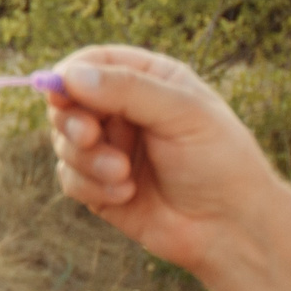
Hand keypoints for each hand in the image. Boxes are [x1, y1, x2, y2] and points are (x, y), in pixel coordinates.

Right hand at [46, 48, 280, 275]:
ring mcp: (108, 149)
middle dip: (72, 121)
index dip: (69, 75)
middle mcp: (123, 111)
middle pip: (67, 102)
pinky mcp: (97, 187)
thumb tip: (70, 75)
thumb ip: (128, 89)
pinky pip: (69, 178)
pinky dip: (91, 187)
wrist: (231, 227)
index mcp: (148, 81)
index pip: (93, 62)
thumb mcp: (182, 114)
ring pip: (63, 142)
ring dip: (87, 159)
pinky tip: (126, 194)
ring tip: (122, 175)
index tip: (59, 93)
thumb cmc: (219, 161)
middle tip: (89, 137)